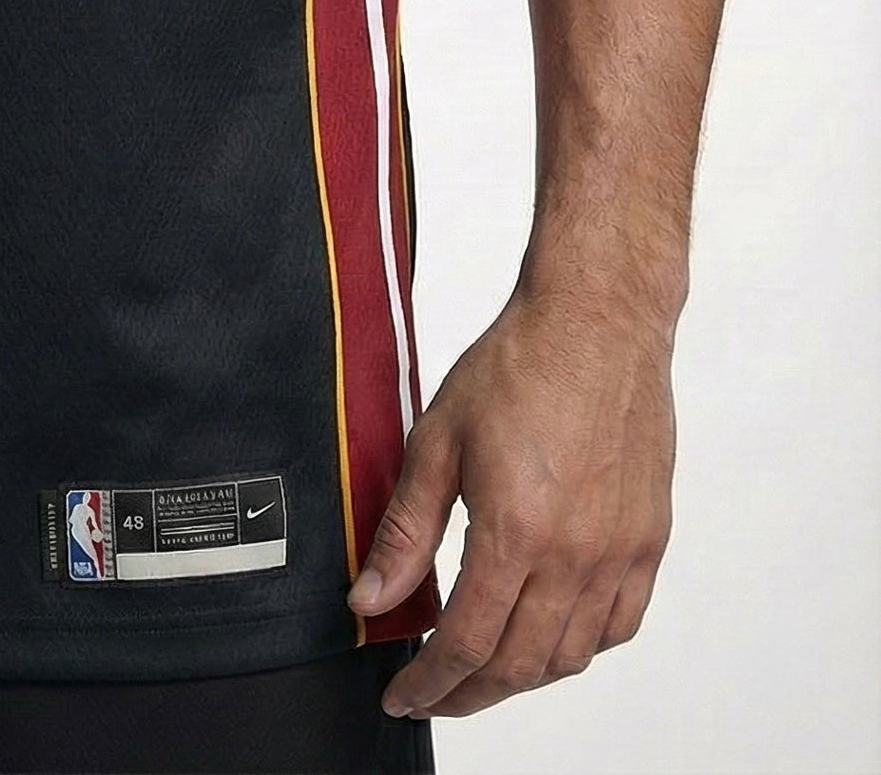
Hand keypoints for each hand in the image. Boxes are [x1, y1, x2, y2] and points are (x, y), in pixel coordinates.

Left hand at [348, 280, 675, 718]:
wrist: (596, 324)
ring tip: (480, 668)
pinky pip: (618, 626)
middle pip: (520, 664)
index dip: (430, 683)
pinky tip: (546, 636)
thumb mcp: (436, 440)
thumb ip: (405, 531)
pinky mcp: (649, 541)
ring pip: (571, 656)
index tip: (402, 696)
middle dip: (468, 692)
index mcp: (517, 530)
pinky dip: (578, 648)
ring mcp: (620, 552)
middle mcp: (576, 554)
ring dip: (521, 676)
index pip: (468, 642)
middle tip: (431, 693)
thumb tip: (370, 597)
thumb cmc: (518, 366)